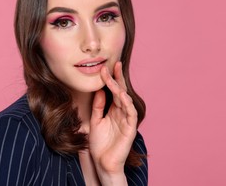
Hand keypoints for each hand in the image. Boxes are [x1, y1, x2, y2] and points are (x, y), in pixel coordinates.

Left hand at [89, 61, 137, 184]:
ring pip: (126, 100)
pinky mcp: (130, 128)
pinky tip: (122, 95)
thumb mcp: (95, 120)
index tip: (104, 67)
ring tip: (113, 77)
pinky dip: (127, 103)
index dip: (110, 79)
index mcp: (113, 110)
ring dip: (120, 88)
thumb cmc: (99, 143)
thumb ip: (98, 106)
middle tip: (114, 64)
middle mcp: (121, 112)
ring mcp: (127, 120)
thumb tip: (99, 90)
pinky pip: (131, 113)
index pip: (113, 91)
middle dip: (118, 78)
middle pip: (121, 91)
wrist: (102, 162)